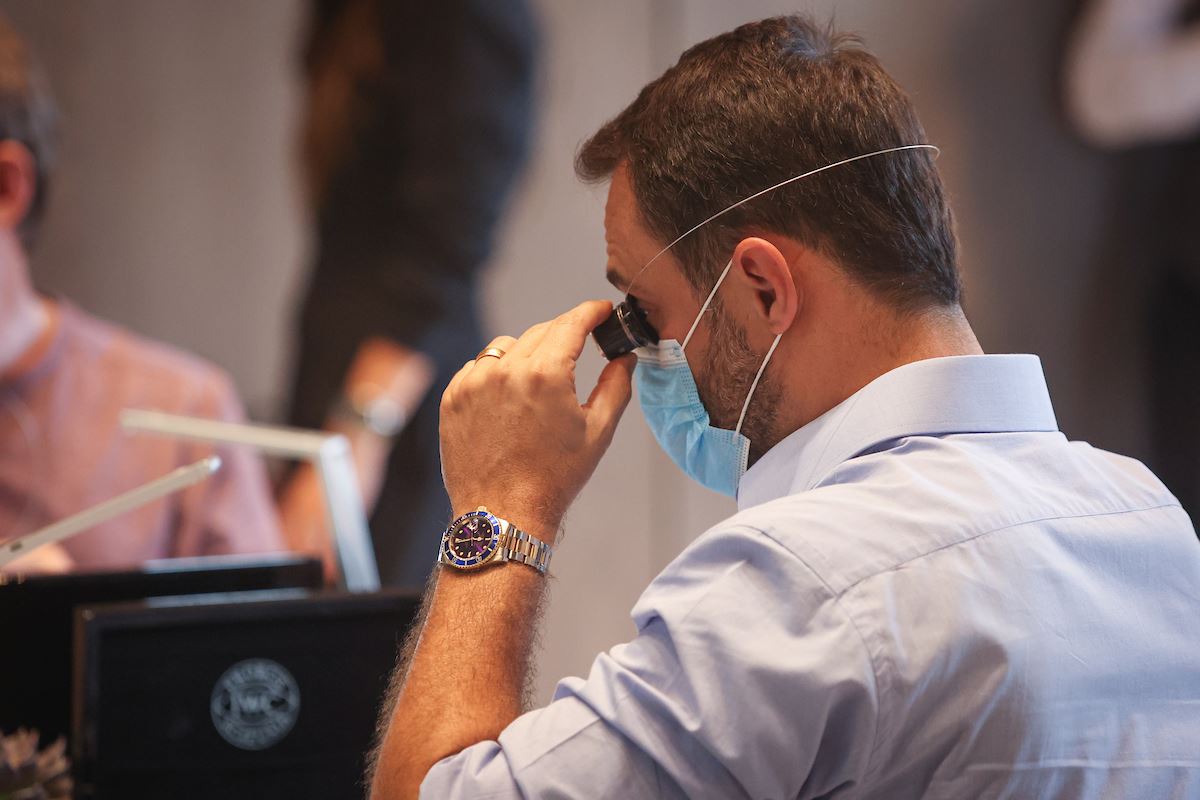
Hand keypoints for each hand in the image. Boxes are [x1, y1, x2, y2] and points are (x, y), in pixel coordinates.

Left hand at [439, 300, 635, 541]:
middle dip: (564, 334)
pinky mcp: (453, 397)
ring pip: (507, 346)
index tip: (602, 310)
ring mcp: (473, 383)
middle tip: (580, 347)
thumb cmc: (554, 478)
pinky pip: (478, 368)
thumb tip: (625, 357)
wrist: (504, 514)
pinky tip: (510, 400)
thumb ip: (616, 386)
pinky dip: (496, 373)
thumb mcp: (597, 431)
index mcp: (545, 375)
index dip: (591, 312)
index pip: (571, 323)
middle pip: (541, 331)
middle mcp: (505, 371)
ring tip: (540, 384)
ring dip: (527, 353)